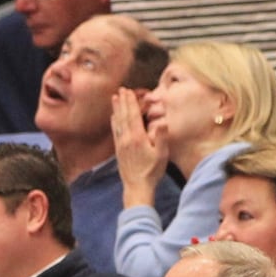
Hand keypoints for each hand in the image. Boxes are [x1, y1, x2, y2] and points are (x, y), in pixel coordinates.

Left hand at [110, 88, 166, 206]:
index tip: (128, 91)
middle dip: (122, 102)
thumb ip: (161, 137)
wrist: (137, 186)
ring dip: (116, 109)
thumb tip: (162, 121)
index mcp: (137, 137)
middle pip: (123, 115)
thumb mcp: (161, 154)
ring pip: (117, 122)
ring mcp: (121, 144)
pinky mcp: (118, 149)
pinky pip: (115, 130)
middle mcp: (126, 138)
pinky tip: (114, 117)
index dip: (130, 102)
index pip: (133, 115)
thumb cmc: (151, 171)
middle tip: (121, 89)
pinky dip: (114, 121)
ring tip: (114, 98)